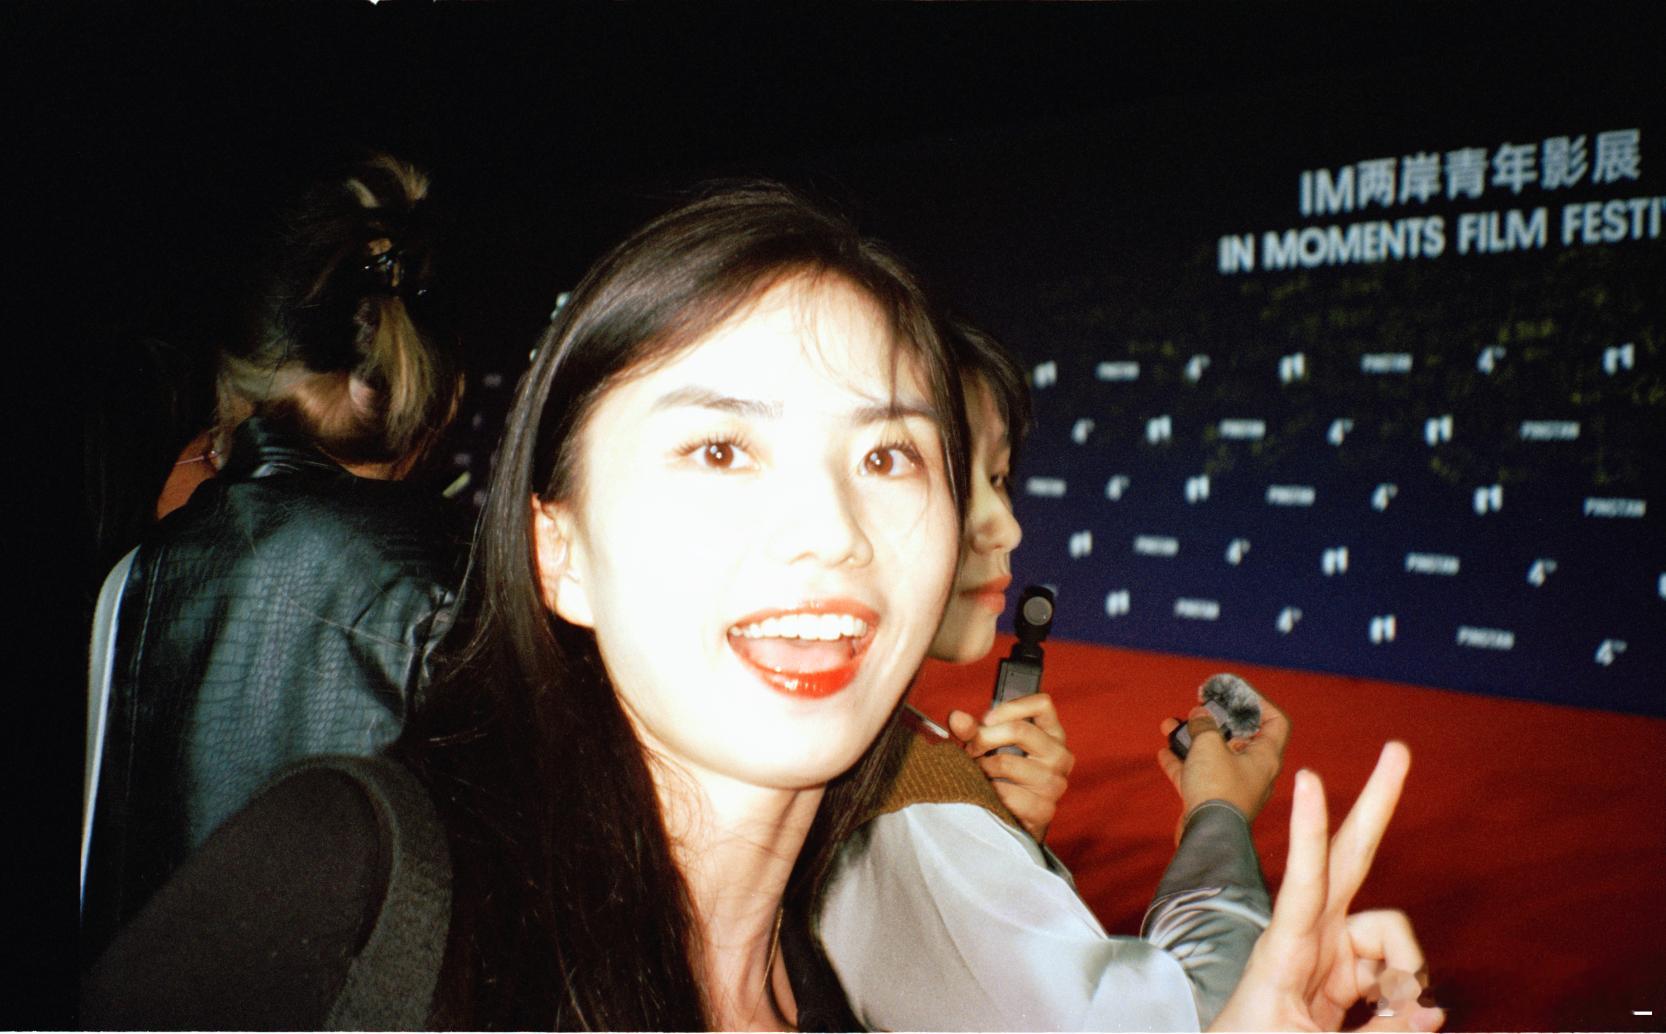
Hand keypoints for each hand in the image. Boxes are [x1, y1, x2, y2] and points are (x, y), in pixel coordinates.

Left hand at [948, 693, 1073, 840]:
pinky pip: (1007, 794)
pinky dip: (990, 792)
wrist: (1013, 816)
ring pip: (1007, 762)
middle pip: (1020, 730)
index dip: (1009, 707)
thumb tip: (956, 717)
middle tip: (970, 750)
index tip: (986, 720)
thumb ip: (973, 729)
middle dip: (985, 738)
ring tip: (977, 772)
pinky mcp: (1044, 810)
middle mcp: (1060, 756)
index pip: (1042, 704)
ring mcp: (1055, 783)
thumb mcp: (988, 745)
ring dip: (983, 767)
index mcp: (1053, 733)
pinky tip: (988, 792)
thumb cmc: (1002, 771)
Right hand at [1158, 693, 1288, 837]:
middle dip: (1216, 720)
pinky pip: (1199, 775)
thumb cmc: (1217, 788)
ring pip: (1214, 755)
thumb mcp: (1209, 745)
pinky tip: (1165, 752)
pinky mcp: (1213, 800)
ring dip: (1193, 739)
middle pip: (1240, 737)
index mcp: (1265, 756)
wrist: (1207, 836)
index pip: (1275, 721)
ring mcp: (1233, 787)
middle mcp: (1253, 771)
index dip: (1258, 702)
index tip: (1236, 693)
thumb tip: (1200, 715)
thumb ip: (1204, 724)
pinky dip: (1183, 762)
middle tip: (1199, 708)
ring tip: (1171, 725)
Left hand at [1208, 742, 1443, 1032]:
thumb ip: (1378, 1033)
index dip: (1310, 830)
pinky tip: (1393, 1017)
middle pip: (1352, 856)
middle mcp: (1309, 934)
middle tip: (1398, 750)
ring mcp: (1329, 948)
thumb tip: (1431, 1010)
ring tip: (1391, 1015)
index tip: (1310, 777)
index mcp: (1284, 949)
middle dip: (1376, 805)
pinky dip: (1404, 998)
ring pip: (1393, 934)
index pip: (1303, 880)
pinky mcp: (1346, 971)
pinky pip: (1395, 970)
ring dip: (1408, 973)